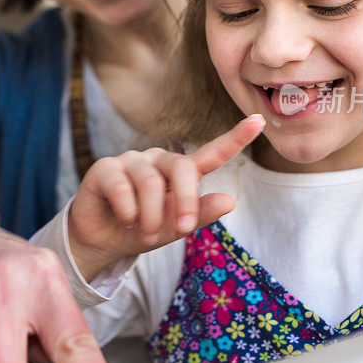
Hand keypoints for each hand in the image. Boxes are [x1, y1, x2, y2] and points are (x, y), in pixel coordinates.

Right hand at [68, 114, 264, 280]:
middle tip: (182, 229)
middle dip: (186, 201)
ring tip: (146, 234)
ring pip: (151, 183)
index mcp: (180, 172)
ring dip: (152, 216)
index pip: (210, 153)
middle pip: (181, 168)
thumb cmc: (143, 229)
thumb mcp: (175, 228)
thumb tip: (230, 200)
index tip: (258, 121)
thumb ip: (199, 214)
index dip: (235, 138)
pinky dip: (128, 211)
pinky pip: (122, 187)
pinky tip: (125, 221)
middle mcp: (157, 160)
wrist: (103, 241)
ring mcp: (130, 160)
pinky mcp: (105, 168)